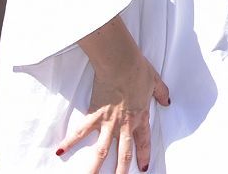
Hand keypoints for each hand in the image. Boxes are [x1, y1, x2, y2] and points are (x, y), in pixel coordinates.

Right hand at [65, 18, 171, 172]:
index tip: (144, 169)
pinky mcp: (94, 115)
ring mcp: (108, 122)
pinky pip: (80, 132)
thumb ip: (162, 93)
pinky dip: (69, 142)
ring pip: (101, 151)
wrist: (121, 64)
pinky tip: (60, 152)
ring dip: (94, 167)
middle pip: (123, 154)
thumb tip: (167, 101)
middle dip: (121, 171)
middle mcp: (124, 125)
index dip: (144, 156)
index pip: (143, 142)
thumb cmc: (139, 70)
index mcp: (140, 117)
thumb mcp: (156, 82)